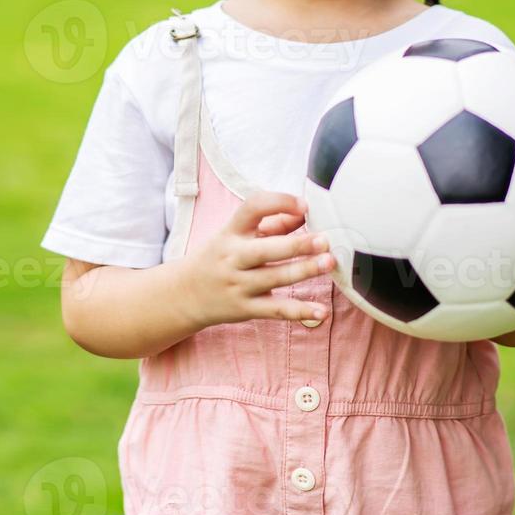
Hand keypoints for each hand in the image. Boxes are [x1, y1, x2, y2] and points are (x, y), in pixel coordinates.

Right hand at [172, 191, 333, 327]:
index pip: (252, 208)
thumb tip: (305, 214)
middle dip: (296, 245)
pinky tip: (321, 312)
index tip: (304, 205)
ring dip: (304, 271)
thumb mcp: (237, 236)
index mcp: (231, 232)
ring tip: (329, 263)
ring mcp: (238, 284)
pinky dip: (300, 312)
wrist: (185, 294)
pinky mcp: (246, 308)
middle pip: (266, 249)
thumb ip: (272, 224)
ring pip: (275, 278)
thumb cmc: (220, 257)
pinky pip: (275, 310)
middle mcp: (233, 257)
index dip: (278, 203)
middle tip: (324, 240)